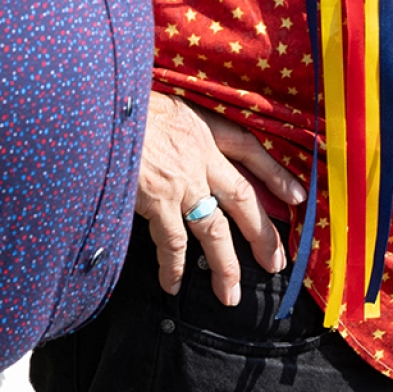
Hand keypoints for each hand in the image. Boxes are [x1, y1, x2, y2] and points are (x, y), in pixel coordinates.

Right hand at [134, 92, 304, 306]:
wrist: (95, 103)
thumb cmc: (116, 97)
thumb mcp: (151, 99)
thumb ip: (168, 125)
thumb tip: (166, 142)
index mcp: (198, 123)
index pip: (249, 147)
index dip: (275, 173)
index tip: (297, 196)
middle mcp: (197, 152)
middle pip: (243, 197)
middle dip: (262, 233)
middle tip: (275, 261)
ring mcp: (180, 178)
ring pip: (214, 229)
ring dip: (226, 265)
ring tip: (231, 293)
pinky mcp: (158, 199)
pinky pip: (173, 242)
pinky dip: (174, 266)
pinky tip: (174, 284)